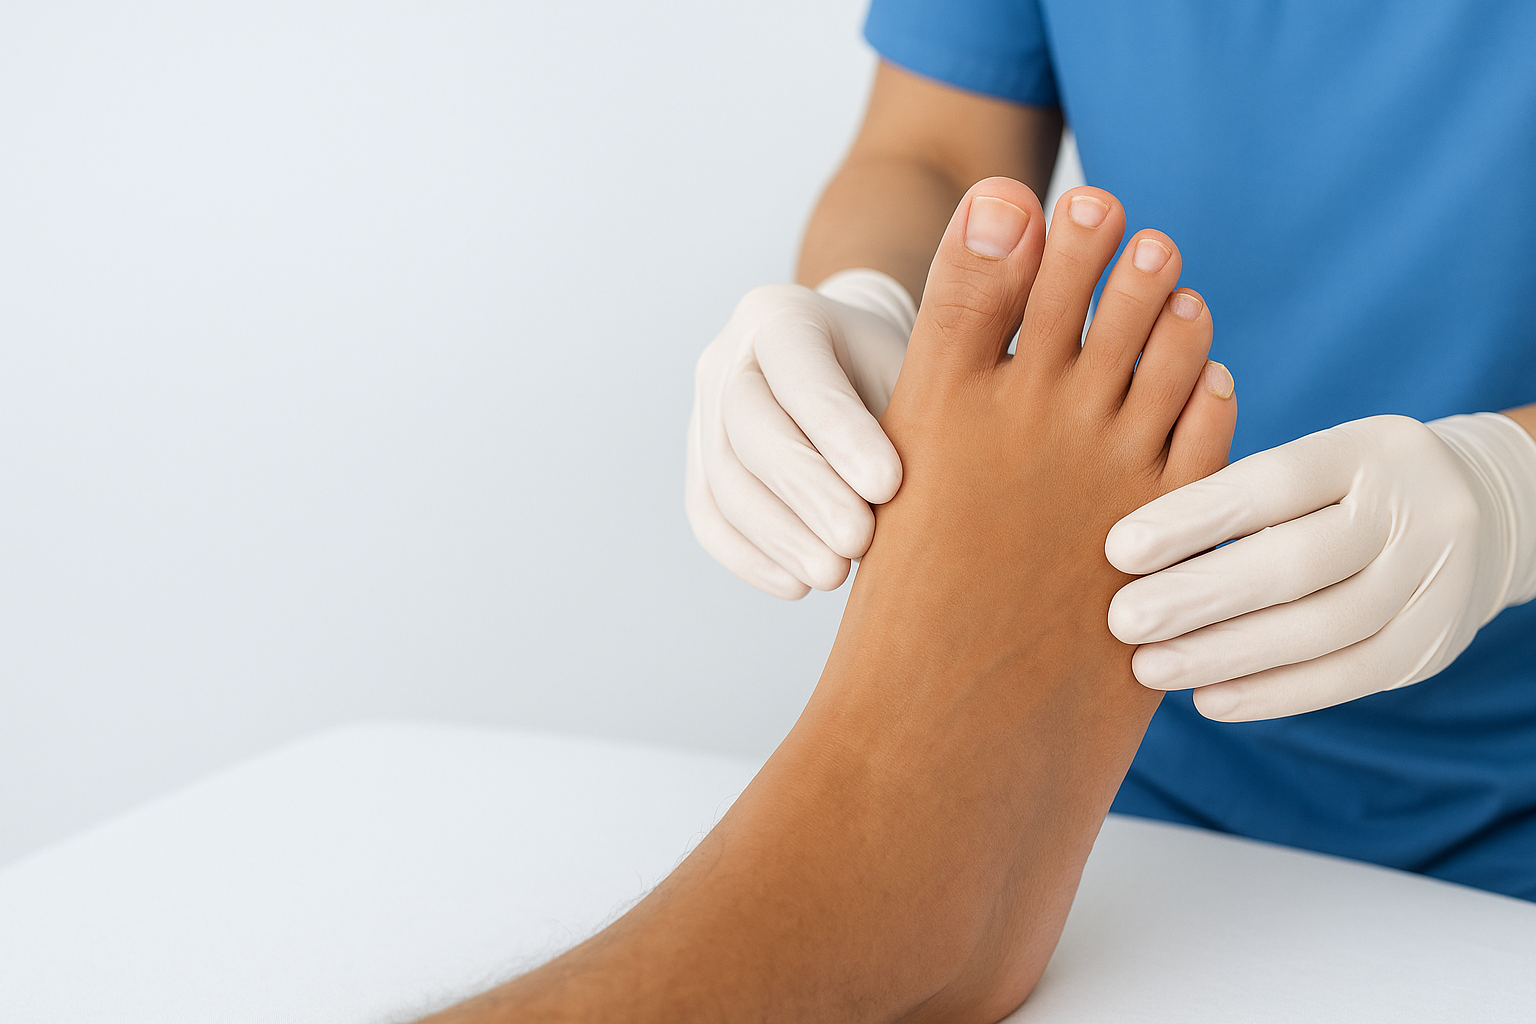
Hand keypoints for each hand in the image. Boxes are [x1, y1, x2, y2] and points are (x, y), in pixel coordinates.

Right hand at [685, 270, 913, 598]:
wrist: (852, 371)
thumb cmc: (896, 371)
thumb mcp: (915, 363)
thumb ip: (919, 403)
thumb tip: (942, 478)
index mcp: (781, 314)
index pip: (800, 369)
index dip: (839, 430)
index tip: (888, 485)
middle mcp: (727, 356)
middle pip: (749, 427)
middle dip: (806, 491)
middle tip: (857, 541)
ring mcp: (702, 412)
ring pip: (723, 480)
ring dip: (779, 536)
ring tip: (834, 575)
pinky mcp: (698, 465)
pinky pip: (709, 516)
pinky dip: (750, 557)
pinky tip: (797, 586)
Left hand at [1106, 413, 1535, 720]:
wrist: (1480, 513)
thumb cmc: (1347, 489)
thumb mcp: (1314, 464)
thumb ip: (1241, 490)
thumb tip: (1126, 548)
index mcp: (1368, 449)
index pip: (1274, 483)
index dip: (1194, 517)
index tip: (1119, 549)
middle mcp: (1412, 510)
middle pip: (1296, 563)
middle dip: (1198, 596)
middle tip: (1121, 619)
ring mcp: (1433, 580)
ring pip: (1320, 629)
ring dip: (1223, 654)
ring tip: (1148, 667)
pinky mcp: (1433, 643)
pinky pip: (1347, 678)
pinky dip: (1272, 693)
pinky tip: (1208, 700)